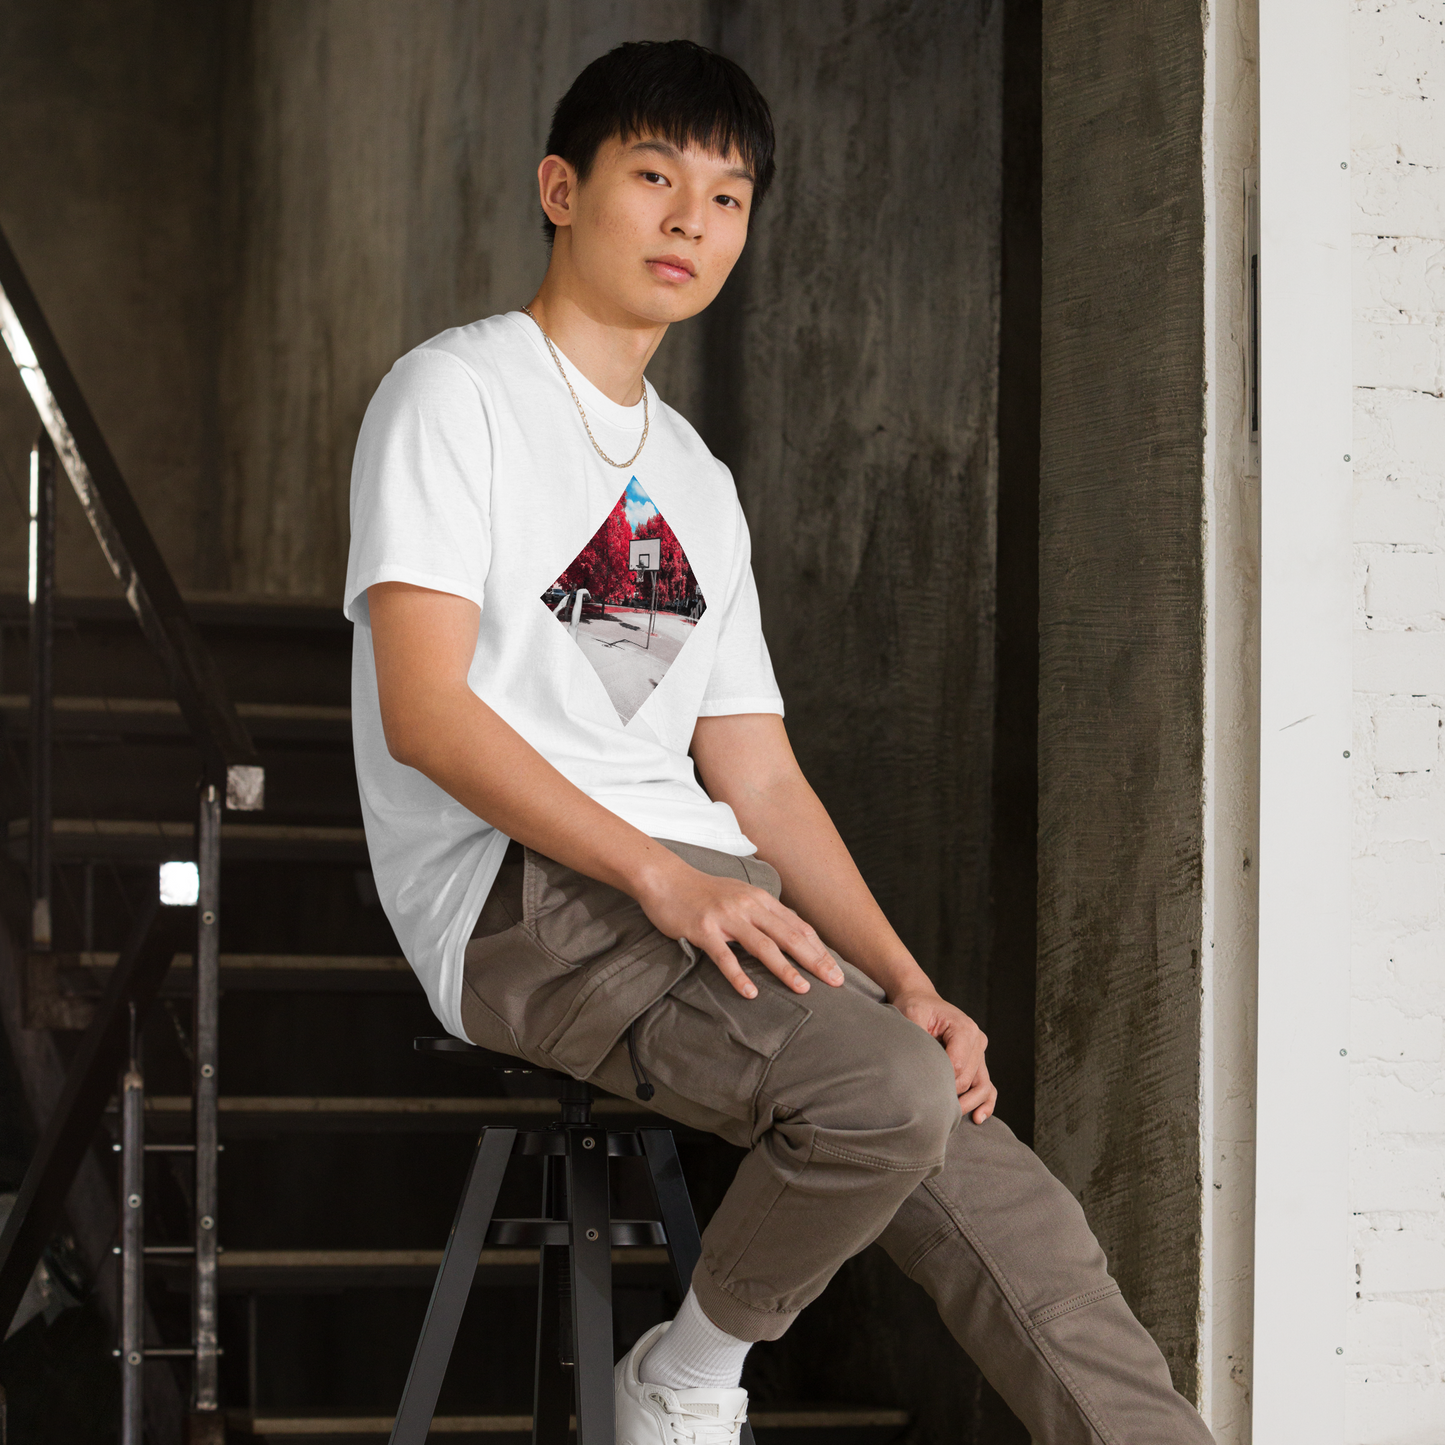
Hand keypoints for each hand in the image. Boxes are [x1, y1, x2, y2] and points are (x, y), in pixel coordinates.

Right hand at [636, 858, 843, 997]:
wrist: (666, 879)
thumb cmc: (704, 892)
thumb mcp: (740, 895)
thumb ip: (764, 912)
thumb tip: (791, 932)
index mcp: (760, 899)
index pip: (798, 926)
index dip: (819, 948)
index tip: (836, 969)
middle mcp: (748, 906)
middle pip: (789, 936)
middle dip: (815, 960)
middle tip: (835, 982)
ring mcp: (726, 917)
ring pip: (763, 946)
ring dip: (785, 969)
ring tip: (803, 989)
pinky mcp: (703, 930)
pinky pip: (724, 957)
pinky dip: (739, 976)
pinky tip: (751, 993)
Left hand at [891, 987, 996, 1122]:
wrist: (921, 999)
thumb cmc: (915, 1006)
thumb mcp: (912, 1015)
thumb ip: (918, 1037)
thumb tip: (919, 1065)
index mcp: (965, 1029)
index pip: (958, 1066)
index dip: (942, 1082)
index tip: (923, 1090)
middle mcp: (978, 1040)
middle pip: (969, 1079)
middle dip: (952, 1096)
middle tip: (930, 1107)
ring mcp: (980, 1052)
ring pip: (983, 1086)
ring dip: (970, 1104)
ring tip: (953, 1118)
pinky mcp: (978, 1061)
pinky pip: (987, 1085)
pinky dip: (985, 1102)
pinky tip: (978, 1117)